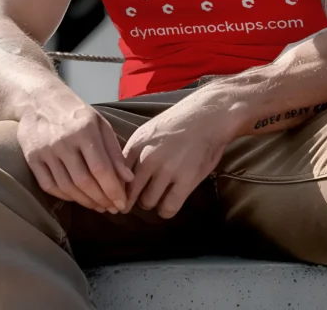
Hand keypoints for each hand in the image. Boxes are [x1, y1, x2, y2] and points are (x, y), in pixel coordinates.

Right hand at [18, 88, 133, 213]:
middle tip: (112, 208)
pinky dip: (65, 197)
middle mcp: (64, 142)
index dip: (113, 190)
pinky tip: (77, 198)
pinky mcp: (32, 158)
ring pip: (67, 187)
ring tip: (98, 205)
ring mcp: (45, 151)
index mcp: (85, 130)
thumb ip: (114, 151)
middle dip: (101, 199)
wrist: (40, 99)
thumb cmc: (76, 113)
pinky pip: (49, 186)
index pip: (101, 168)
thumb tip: (128, 179)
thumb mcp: (100, 124)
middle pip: (84, 181)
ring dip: (85, 202)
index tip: (122, 203)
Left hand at [122, 94, 236, 218]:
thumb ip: (136, 151)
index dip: (120, 188)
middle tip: (141, 199)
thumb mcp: (150, 131)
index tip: (124, 194)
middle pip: (130, 193)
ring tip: (160, 196)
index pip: (118, 176)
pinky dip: (166, 210)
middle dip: (133, 200)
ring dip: (152, 203)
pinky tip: (170, 202)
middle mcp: (148, 157)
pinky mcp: (186, 180)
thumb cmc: (180, 122)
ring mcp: (167, 169)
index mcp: (137, 144)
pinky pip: (168, 208)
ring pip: (148, 202)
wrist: (208, 116)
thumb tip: (122, 175)